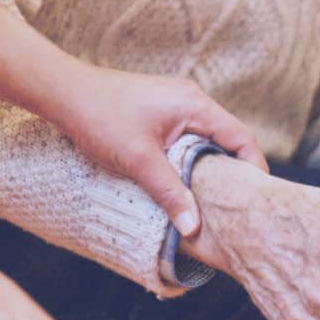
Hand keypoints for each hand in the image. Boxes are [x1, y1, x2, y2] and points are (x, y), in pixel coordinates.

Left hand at [54, 66, 267, 236]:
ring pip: (206, 140)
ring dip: (210, 167)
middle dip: (234, 172)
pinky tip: (183, 182)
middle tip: (237, 206)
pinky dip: (192, 159)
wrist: (63, 92)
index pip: (242, 138)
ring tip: (212, 200)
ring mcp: (175, 104)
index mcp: (196, 105)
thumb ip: (170, 193)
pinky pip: (188, 137)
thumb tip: (194, 227)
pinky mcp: (160, 111)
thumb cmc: (100, 117)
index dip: (254, 169)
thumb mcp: (139, 161)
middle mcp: (191, 100)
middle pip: (228, 139)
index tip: (256, 199)